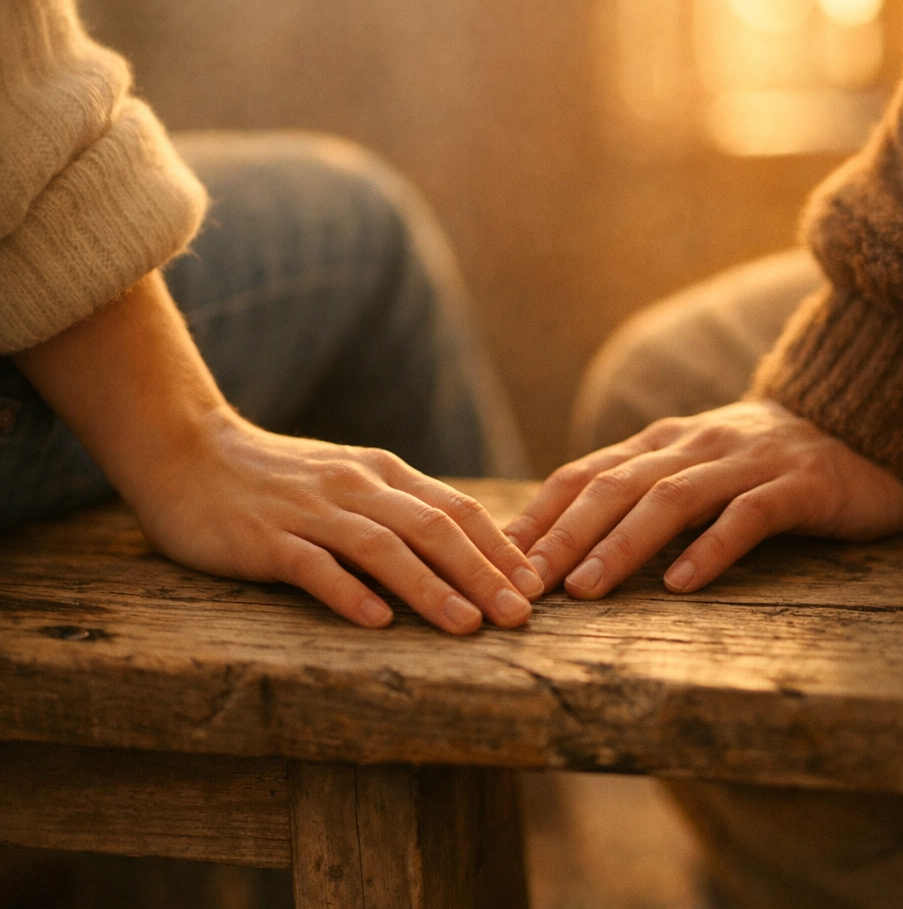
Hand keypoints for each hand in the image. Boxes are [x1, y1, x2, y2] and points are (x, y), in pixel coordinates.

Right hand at [14, 272, 541, 634]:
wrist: (191, 452)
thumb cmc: (279, 477)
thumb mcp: (348, 481)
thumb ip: (397, 507)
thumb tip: (459, 549)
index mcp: (382, 473)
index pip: (457, 509)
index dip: (500, 548)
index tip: (535, 585)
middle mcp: (356, 487)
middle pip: (433, 529)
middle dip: (483, 573)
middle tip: (520, 616)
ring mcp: (312, 511)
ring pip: (384, 547)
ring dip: (431, 587)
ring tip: (469, 626)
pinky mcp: (267, 537)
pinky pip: (314, 566)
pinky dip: (349, 593)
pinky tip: (377, 622)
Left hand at [505, 400, 902, 598]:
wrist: (858, 428)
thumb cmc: (760, 464)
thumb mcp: (691, 468)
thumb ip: (640, 491)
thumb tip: (569, 541)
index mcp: (661, 443)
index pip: (586, 474)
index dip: (541, 513)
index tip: (501, 555)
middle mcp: (693, 445)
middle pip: (616, 486)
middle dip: (565, 534)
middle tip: (527, 581)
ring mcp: (744, 461)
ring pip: (671, 498)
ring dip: (623, 543)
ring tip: (586, 587)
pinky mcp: (796, 485)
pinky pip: (747, 515)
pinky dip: (711, 548)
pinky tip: (683, 583)